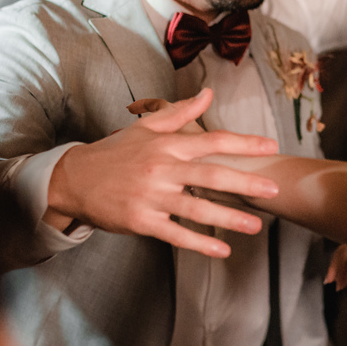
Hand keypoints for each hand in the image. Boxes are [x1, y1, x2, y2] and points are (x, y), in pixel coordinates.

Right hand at [46, 89, 280, 257]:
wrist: (72, 179)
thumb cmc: (113, 152)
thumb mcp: (145, 127)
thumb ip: (180, 113)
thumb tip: (208, 94)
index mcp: (167, 145)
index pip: (212, 141)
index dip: (244, 143)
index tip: (271, 147)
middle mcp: (162, 168)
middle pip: (211, 175)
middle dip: (245, 183)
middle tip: (273, 190)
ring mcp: (152, 196)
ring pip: (197, 208)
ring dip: (229, 218)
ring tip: (255, 226)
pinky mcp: (141, 220)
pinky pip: (175, 233)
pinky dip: (199, 243)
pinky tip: (221, 250)